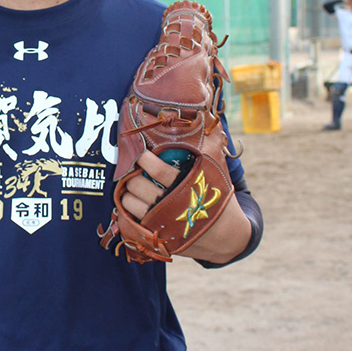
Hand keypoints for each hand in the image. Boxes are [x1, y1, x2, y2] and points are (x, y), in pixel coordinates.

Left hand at [122, 149, 251, 263]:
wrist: (225, 236)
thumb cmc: (217, 197)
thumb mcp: (216, 174)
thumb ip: (207, 150)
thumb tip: (203, 114)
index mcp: (187, 186)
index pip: (157, 169)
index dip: (143, 158)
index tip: (139, 151)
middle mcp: (171, 205)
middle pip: (137, 185)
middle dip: (131, 174)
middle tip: (133, 169)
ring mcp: (161, 222)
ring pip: (129, 202)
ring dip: (126, 191)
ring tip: (132, 184)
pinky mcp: (155, 235)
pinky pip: (129, 219)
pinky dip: (126, 208)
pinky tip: (132, 200)